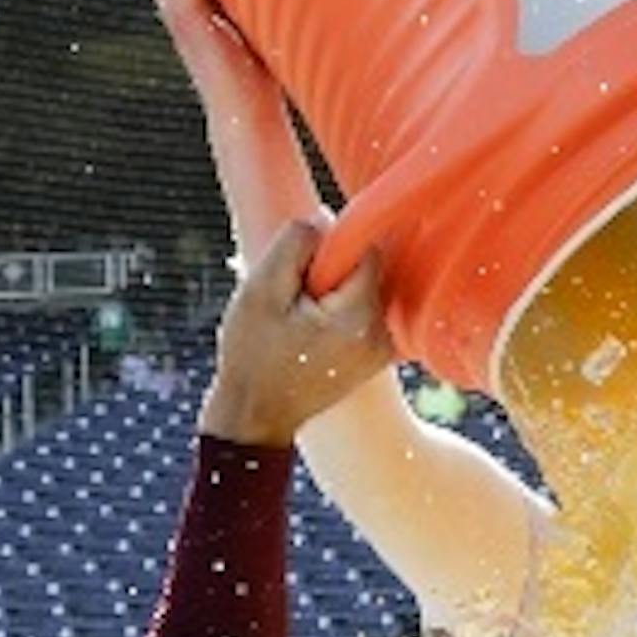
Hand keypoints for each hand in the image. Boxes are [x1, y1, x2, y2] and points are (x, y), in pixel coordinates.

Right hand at [200, 220, 391, 447]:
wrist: (254, 419)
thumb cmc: (252, 357)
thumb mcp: (260, 291)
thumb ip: (295, 244)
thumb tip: (326, 217)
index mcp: (361, 316)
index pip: (364, 248)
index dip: (326, 250)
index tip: (297, 278)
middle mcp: (383, 334)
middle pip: (363, 270)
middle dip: (326, 275)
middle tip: (292, 305)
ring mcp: (383, 350)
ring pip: (359, 291)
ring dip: (328, 295)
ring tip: (296, 325)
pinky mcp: (374, 358)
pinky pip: (358, 314)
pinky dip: (334, 315)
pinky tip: (306, 337)